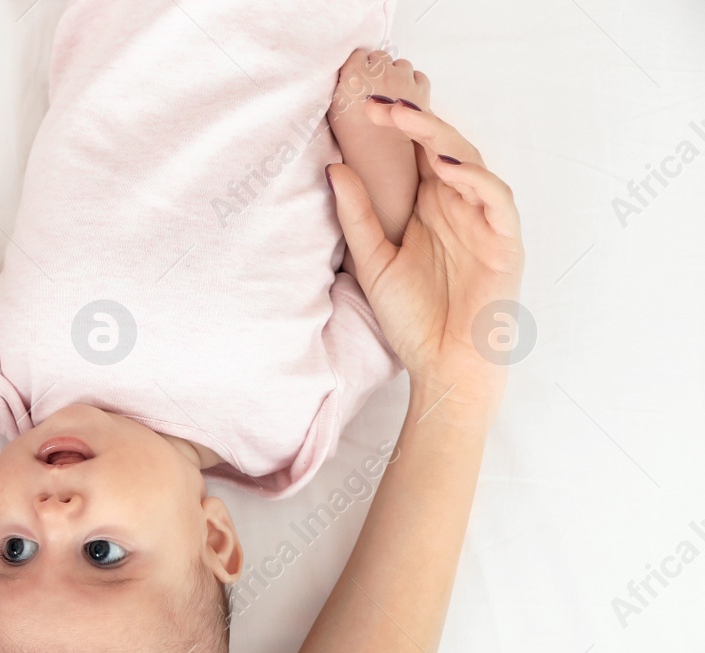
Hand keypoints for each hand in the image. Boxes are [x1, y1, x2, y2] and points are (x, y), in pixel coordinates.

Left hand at [328, 101, 523, 415]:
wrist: (444, 365)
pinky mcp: (505, 240)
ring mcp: (484, 220)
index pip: (414, 153)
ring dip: (441, 138)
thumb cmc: (413, 317)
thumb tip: (334, 167)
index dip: (394, 126)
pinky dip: (474, 178)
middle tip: (379, 102)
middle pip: (442, 146)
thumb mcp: (372, 260)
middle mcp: (457, 205)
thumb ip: (356, 215)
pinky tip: (448, 165)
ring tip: (409, 120)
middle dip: (412, 120)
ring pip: (469, 163)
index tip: (360, 107)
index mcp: (428, 206)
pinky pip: (495, 199)